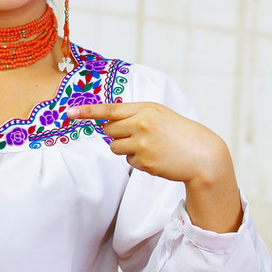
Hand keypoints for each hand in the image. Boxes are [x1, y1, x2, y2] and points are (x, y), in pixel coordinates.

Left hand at [67, 101, 242, 231]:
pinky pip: (128, 162)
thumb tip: (108, 122)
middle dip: (117, 134)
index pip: (109, 110)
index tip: (69, 112)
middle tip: (137, 136)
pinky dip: (138, 162)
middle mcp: (141, 124)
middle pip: (108, 130)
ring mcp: (142, 143)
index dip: (87, 111)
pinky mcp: (144, 161)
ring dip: (126, 149)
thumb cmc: (179, 133)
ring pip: (115, 147)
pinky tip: (156, 158)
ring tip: (150, 147)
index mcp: (145, 108)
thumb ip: (135, 115)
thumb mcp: (159, 115)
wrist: (203, 155)